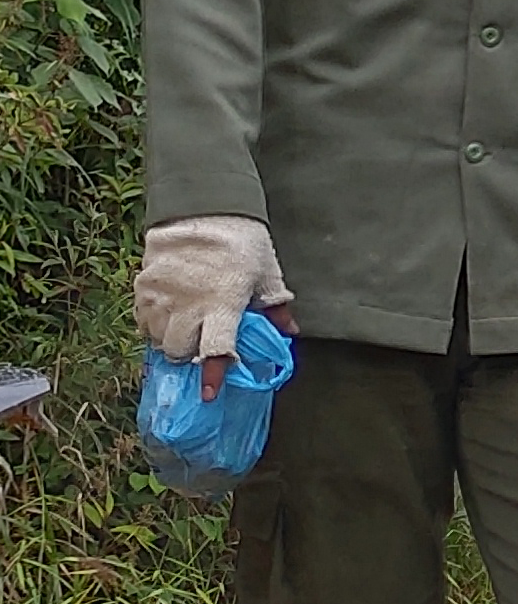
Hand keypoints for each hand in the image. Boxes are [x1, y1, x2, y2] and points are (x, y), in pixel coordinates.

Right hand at [133, 216, 293, 398]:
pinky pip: (141, 320)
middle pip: (179, 351)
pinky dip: (152, 325)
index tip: (209, 394)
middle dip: (190, 354)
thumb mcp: (267, 273)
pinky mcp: (143, 286)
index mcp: (223, 305)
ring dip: (170, 341)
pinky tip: (168, 315)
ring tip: (185, 328)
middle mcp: (188, 305)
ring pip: (156, 339)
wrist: (204, 209)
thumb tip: (289, 332)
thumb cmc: (242, 243)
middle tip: (202, 344)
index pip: (216, 351)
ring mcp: (161, 296)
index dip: (213, 376)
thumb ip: (276, 306)